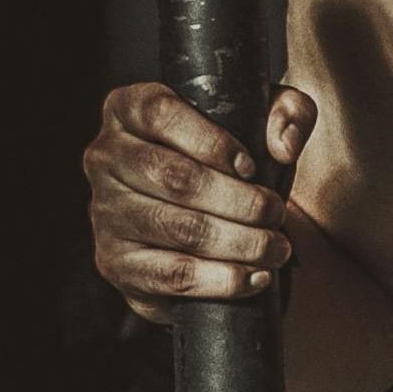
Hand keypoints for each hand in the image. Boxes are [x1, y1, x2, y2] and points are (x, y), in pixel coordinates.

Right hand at [84, 82, 317, 325]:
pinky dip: (221, 279)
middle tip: (276, 214)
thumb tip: (284, 146)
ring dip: (240, 243)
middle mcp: (105, 158)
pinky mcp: (116, 262)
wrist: (201, 226)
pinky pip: (172, 275)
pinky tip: (254, 277)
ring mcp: (104, 213)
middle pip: (175, 178)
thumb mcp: (262, 123)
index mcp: (128, 111)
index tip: (251, 167)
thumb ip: (288, 112)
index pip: (160, 113)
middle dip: (240, 201)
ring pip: (178, 228)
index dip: (212, 141)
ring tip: (276, 248)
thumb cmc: (230, 163)